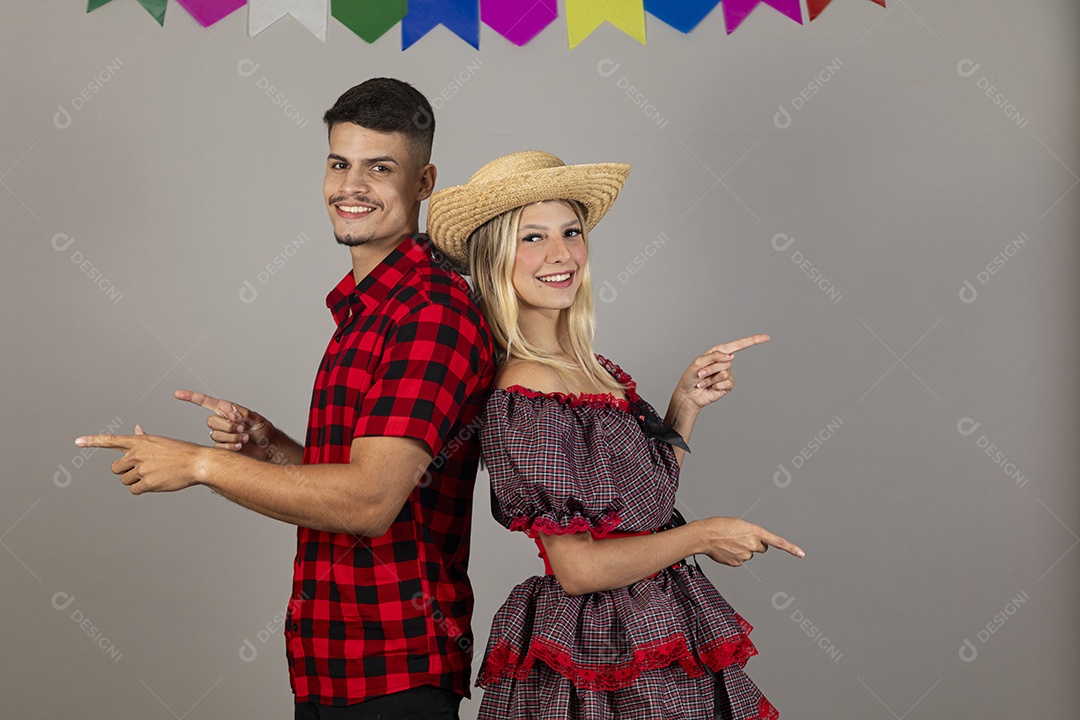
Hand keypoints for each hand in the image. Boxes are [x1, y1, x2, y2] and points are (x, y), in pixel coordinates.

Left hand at [74, 425, 205, 494]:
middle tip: (142, 470)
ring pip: (125, 480)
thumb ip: (142, 438)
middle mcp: (137, 454)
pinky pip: (134, 490)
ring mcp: (141, 468)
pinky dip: (142, 489)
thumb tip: (135, 429)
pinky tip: (156, 483)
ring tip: (154, 475)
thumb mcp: (160, 441)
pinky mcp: (147, 482)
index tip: (77, 441)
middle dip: (125, 471)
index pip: (111, 440)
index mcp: (139, 441)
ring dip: (136, 481)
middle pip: (115, 468)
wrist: (197, 462)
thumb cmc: (181, 451)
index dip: (92, 441)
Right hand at [174, 389, 274, 458]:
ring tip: (245, 437)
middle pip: (210, 421)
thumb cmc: (263, 430)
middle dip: (228, 425)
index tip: (177, 394)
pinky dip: (231, 447)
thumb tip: (232, 414)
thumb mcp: (256, 418)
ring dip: (233, 436)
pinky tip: (240, 446)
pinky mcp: (221, 449)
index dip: (191, 397)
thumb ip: (243, 414)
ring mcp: (220, 436)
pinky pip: (219, 447)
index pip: (205, 402)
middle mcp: (221, 422)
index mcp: (226, 410)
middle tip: (243, 427)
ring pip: (215, 435)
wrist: (267, 448)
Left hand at [675, 334, 769, 409]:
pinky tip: (710, 388)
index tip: (767, 337)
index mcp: (718, 352)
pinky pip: (726, 383)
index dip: (753, 340)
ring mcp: (727, 374)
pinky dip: (715, 386)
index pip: (739, 345)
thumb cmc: (691, 376)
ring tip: (703, 381)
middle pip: (726, 361)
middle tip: (701, 374)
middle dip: (710, 368)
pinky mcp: (728, 385)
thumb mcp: (699, 362)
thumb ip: (715, 356)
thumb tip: (731, 356)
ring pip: (725, 372)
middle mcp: (725, 362)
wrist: (688, 394)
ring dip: (711, 378)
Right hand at [696, 516, 803, 565]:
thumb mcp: (739, 524)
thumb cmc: (719, 526)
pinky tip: (726, 549)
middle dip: (755, 544)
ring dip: (742, 549)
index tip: (801, 554)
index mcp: (755, 532)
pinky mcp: (737, 563)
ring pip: (749, 554)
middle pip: (761, 548)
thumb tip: (751, 546)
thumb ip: (750, 534)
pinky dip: (734, 556)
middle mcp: (753, 544)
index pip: (778, 542)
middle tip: (741, 538)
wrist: (705, 535)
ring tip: (729, 542)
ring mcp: (746, 555)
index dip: (791, 548)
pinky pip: (740, 560)